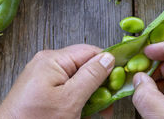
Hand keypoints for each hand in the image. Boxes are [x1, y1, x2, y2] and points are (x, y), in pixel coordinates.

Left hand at [0, 44, 114, 118]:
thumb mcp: (70, 99)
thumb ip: (91, 76)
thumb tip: (109, 58)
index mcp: (53, 60)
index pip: (91, 52)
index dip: (108, 65)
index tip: (121, 80)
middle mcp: (47, 63)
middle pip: (85, 66)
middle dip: (100, 84)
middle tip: (108, 104)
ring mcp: (43, 76)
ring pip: (78, 79)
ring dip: (91, 94)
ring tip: (97, 112)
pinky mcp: (41, 89)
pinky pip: (67, 88)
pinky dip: (78, 99)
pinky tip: (83, 112)